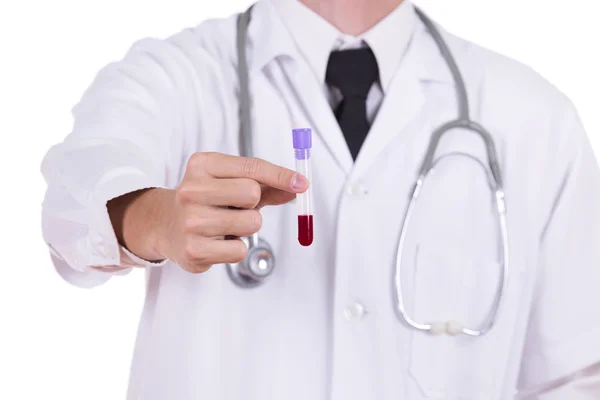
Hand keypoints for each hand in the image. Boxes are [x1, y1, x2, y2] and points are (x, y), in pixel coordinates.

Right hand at [110, 152, 307, 272]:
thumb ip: (265, 184)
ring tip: (225, 225)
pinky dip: (236, 249)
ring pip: (251, 223)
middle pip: (252, 192)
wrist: (165, 225)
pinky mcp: (193, 250)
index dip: (280, 176)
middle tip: (235, 207)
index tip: (301, 183)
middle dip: (253, 203)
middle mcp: (191, 189)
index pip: (251, 167)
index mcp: (202, 165)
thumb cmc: (206, 200)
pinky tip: (217, 242)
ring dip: (247, 227)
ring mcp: (190, 221)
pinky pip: (240, 250)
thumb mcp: (230, 183)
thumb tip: (296, 187)